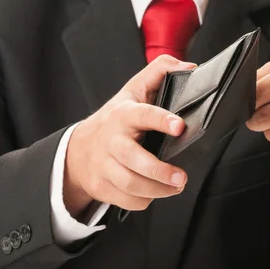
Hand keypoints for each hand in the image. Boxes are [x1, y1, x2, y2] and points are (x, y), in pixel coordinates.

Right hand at [63, 55, 197, 217]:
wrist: (80, 148)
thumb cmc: (115, 118)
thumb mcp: (134, 89)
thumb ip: (161, 71)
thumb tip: (189, 68)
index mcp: (123, 115)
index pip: (143, 115)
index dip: (162, 120)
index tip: (180, 126)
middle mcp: (112, 141)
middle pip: (134, 160)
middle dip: (161, 172)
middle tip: (182, 177)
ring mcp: (104, 166)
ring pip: (131, 185)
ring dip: (158, 190)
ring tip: (176, 185)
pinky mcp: (103, 186)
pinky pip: (127, 200)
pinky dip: (145, 200)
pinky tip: (155, 191)